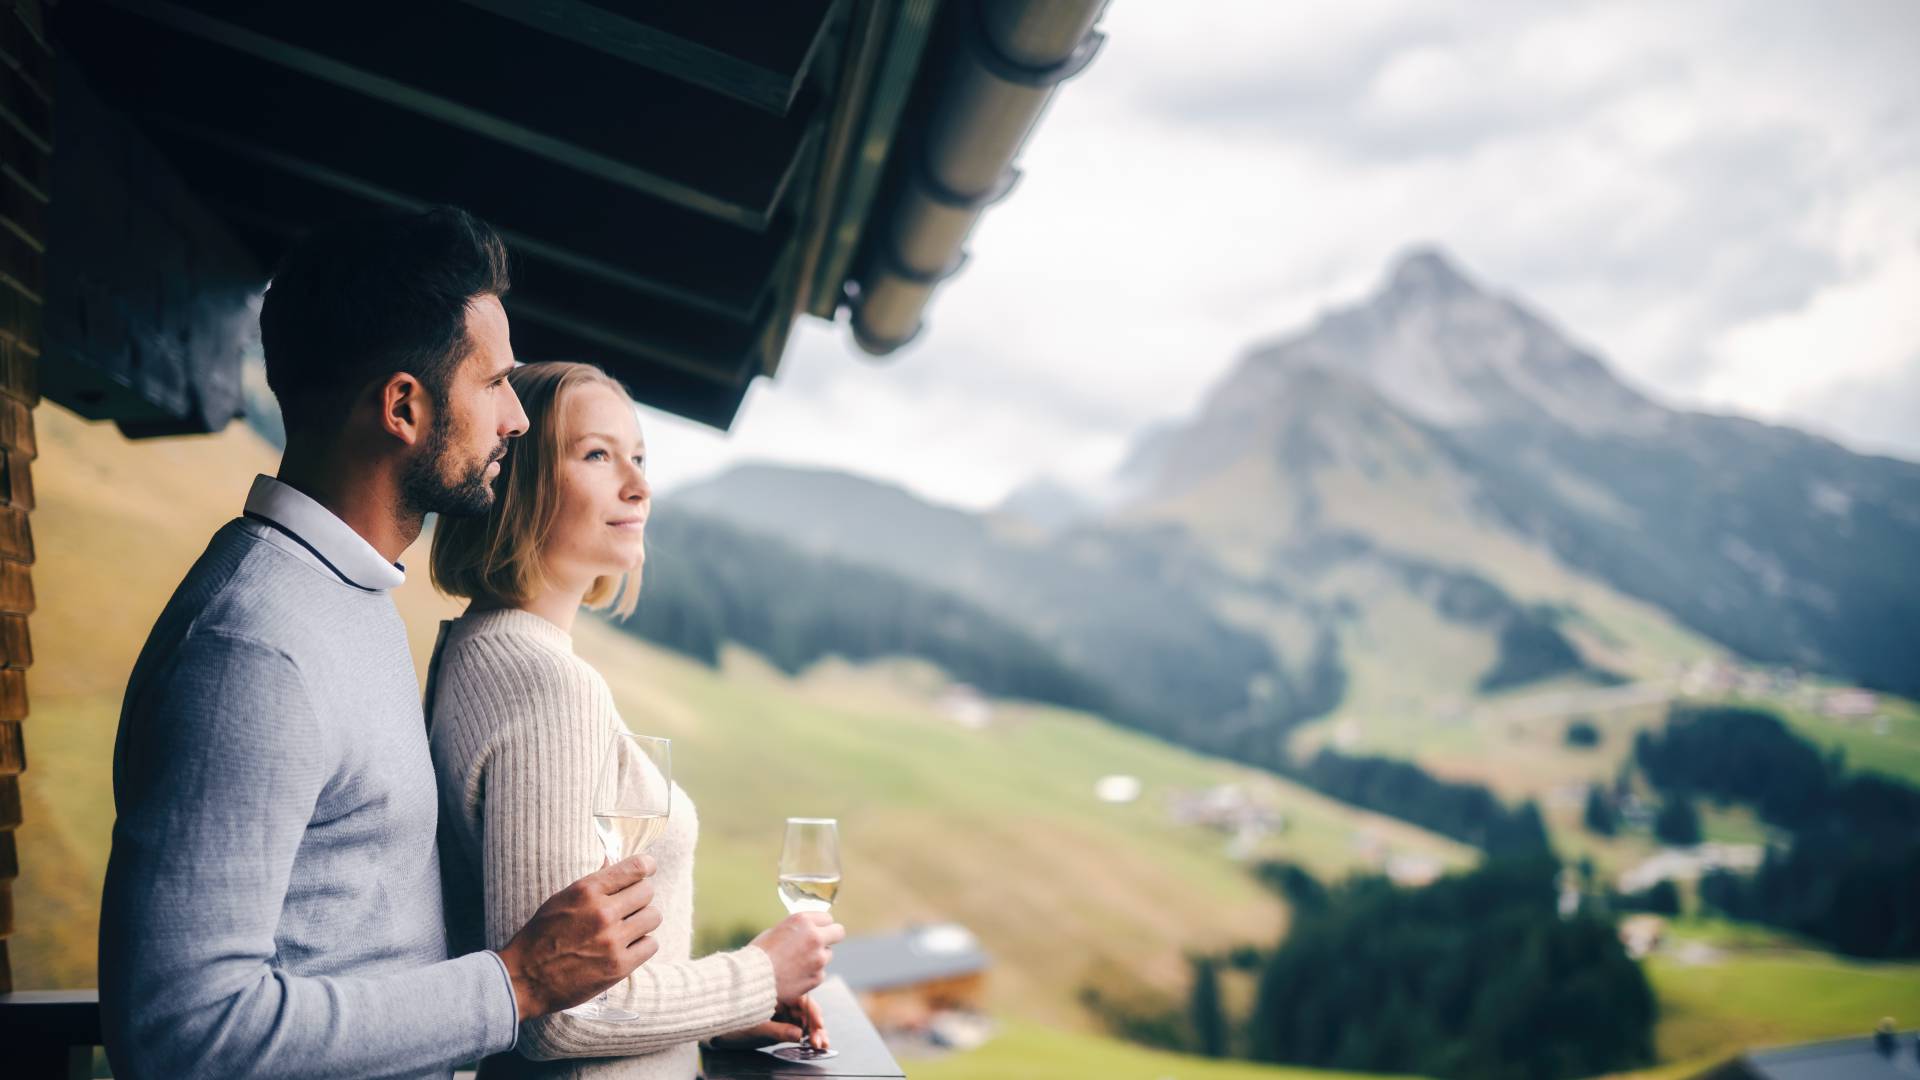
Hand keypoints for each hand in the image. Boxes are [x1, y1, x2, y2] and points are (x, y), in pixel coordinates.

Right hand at [496, 854, 661, 1018]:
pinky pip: (651, 945)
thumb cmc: (540, 936)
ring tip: (628, 928)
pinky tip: (627, 946)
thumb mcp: (560, 899)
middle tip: (628, 907)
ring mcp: (612, 940)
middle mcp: (602, 912)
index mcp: (586, 891)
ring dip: (643, 921)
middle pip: (648, 892)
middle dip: (640, 897)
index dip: (646, 867)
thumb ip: (591, 881)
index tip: (647, 870)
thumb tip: (612, 859)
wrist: (524, 979)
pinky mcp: (619, 966)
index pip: (637, 867)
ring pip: (653, 917)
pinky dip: (642, 945)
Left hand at [709, 998, 829, 1050]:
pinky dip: (806, 1035)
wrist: (716, 1027)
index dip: (813, 1014)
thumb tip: (798, 1034)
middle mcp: (782, 1000)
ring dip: (814, 1032)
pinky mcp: (780, 1023)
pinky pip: (797, 1028)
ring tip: (821, 1044)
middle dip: (816, 1026)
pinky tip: (814, 1042)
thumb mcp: (755, 1026)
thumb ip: (778, 1031)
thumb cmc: (731, 1022)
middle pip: (806, 1011)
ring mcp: (782, 1012)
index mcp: (776, 992)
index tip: (819, 1026)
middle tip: (821, 1041)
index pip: (802, 1000)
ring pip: (804, 1020)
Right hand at [749, 912, 844, 1004]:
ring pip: (828, 955)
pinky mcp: (817, 977)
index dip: (820, 925)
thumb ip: (797, 930)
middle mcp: (815, 937)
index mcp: (803, 921)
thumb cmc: (758, 954)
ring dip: (818, 957)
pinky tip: (794, 976)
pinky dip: (811, 974)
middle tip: (820, 943)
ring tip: (797, 963)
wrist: (751, 980)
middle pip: (838, 932)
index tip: (817, 929)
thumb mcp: (776, 931)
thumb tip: (807, 931)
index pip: (827, 918)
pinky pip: (820, 973)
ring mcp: (818, 958)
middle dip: (830, 937)